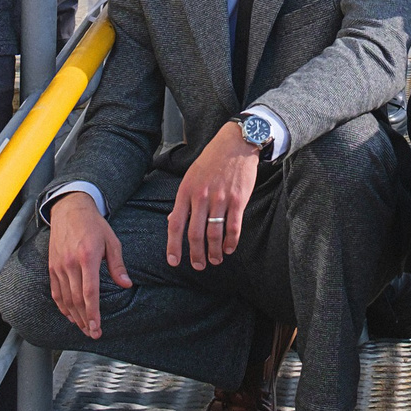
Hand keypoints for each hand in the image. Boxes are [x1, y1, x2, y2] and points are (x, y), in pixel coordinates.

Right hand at [48, 192, 129, 334]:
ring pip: (65, 298)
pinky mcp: (52, 266)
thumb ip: (117, 265)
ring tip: (84, 328)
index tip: (97, 328)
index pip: (89, 292)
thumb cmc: (94, 225)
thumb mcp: (112, 241)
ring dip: (74, 316)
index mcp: (87, 257)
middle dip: (85, 320)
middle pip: (76, 300)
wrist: (70, 209)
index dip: (93, 313)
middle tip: (93, 334)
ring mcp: (59, 266)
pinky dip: (62, 306)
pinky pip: (56, 291)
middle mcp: (70, 264)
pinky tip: (70, 314)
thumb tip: (126, 284)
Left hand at [168, 123, 262, 268]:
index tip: (173, 261)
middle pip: (195, 233)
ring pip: (215, 233)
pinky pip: (233, 227)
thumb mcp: (190, 177)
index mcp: (186, 191)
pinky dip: (231, 242)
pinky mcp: (238, 200)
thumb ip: (183, 200)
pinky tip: (229, 249)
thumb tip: (172, 221)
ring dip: (213, 252)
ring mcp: (220, 198)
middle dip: (196, 254)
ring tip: (214, 260)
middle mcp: (201, 196)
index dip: (173, 245)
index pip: (176, 223)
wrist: (236, 144)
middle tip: (198, 266)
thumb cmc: (211, 161)